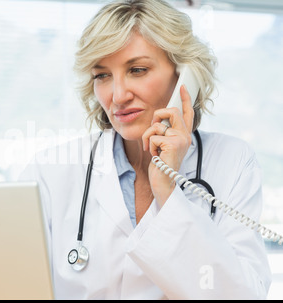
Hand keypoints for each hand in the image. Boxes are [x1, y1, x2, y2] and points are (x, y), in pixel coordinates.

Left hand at [142, 85, 193, 206]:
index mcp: (184, 135)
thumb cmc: (161, 164)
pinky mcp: (173, 144)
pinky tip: (154, 155)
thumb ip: (164, 132)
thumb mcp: (163, 145)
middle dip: (157, 115)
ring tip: (151, 149)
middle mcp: (185, 135)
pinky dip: (149, 145)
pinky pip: (153, 136)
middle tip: (152, 128)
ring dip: (148, 137)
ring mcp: (180, 140)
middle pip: (171, 111)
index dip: (185, 99)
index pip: (188, 113)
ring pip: (157, 125)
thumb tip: (157, 121)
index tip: (182, 87)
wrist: (163, 182)